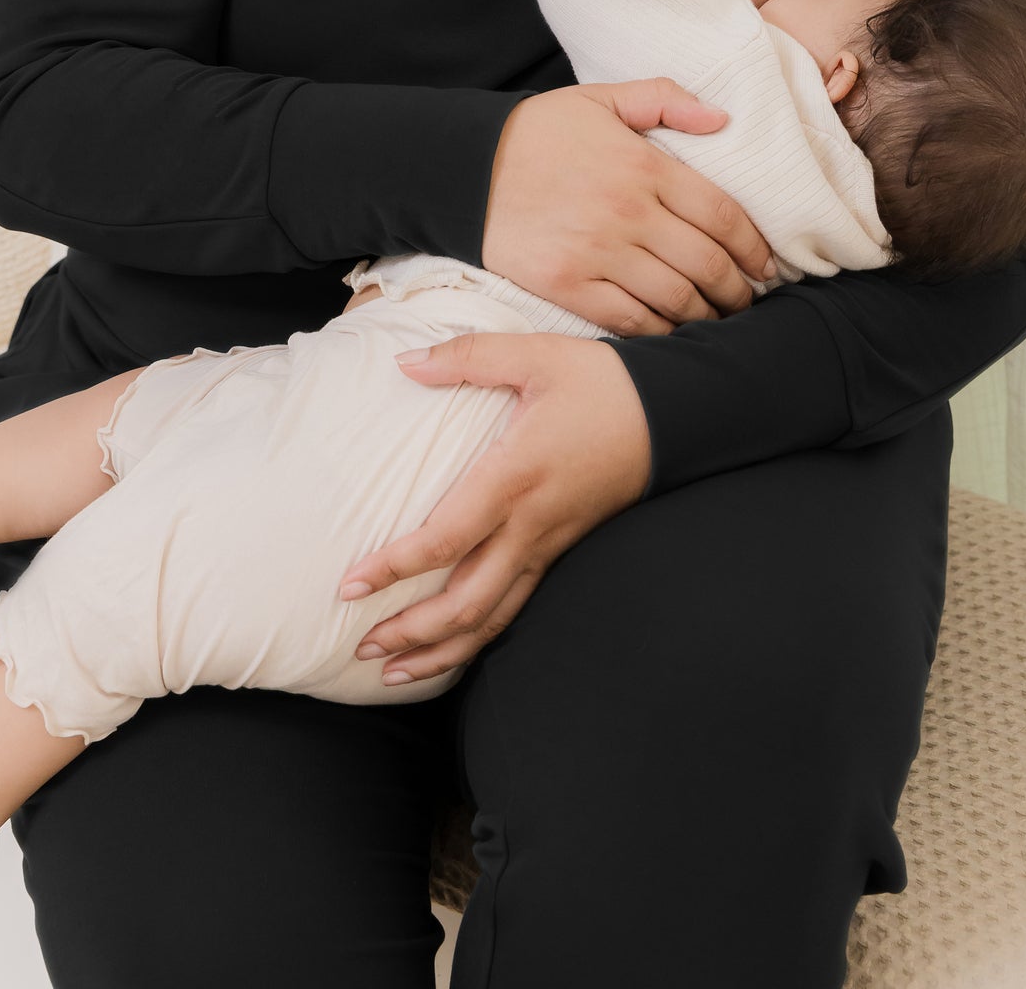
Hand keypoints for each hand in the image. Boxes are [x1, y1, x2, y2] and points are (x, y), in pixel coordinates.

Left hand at [336, 331, 650, 684]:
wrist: (675, 414)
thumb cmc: (602, 382)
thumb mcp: (535, 354)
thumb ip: (467, 356)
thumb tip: (405, 362)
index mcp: (514, 477)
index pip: (445, 540)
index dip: (394, 567)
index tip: (350, 585)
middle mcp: (530, 524)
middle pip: (466, 603)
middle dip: (412, 633)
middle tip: (362, 648)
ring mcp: (549, 544)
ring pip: (493, 618)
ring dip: (442, 650)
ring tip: (396, 671)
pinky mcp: (561, 549)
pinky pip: (517, 606)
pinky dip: (480, 636)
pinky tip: (453, 646)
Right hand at [481, 77, 776, 333]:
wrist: (463, 168)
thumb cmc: (537, 133)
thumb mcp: (599, 99)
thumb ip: (663, 99)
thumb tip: (723, 118)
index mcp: (643, 165)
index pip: (721, 213)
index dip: (754, 245)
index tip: (767, 263)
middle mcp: (627, 212)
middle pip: (706, 263)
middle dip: (739, 288)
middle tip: (751, 299)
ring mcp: (596, 252)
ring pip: (676, 298)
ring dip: (708, 314)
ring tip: (720, 318)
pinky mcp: (567, 285)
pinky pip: (631, 320)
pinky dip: (663, 331)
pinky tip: (675, 330)